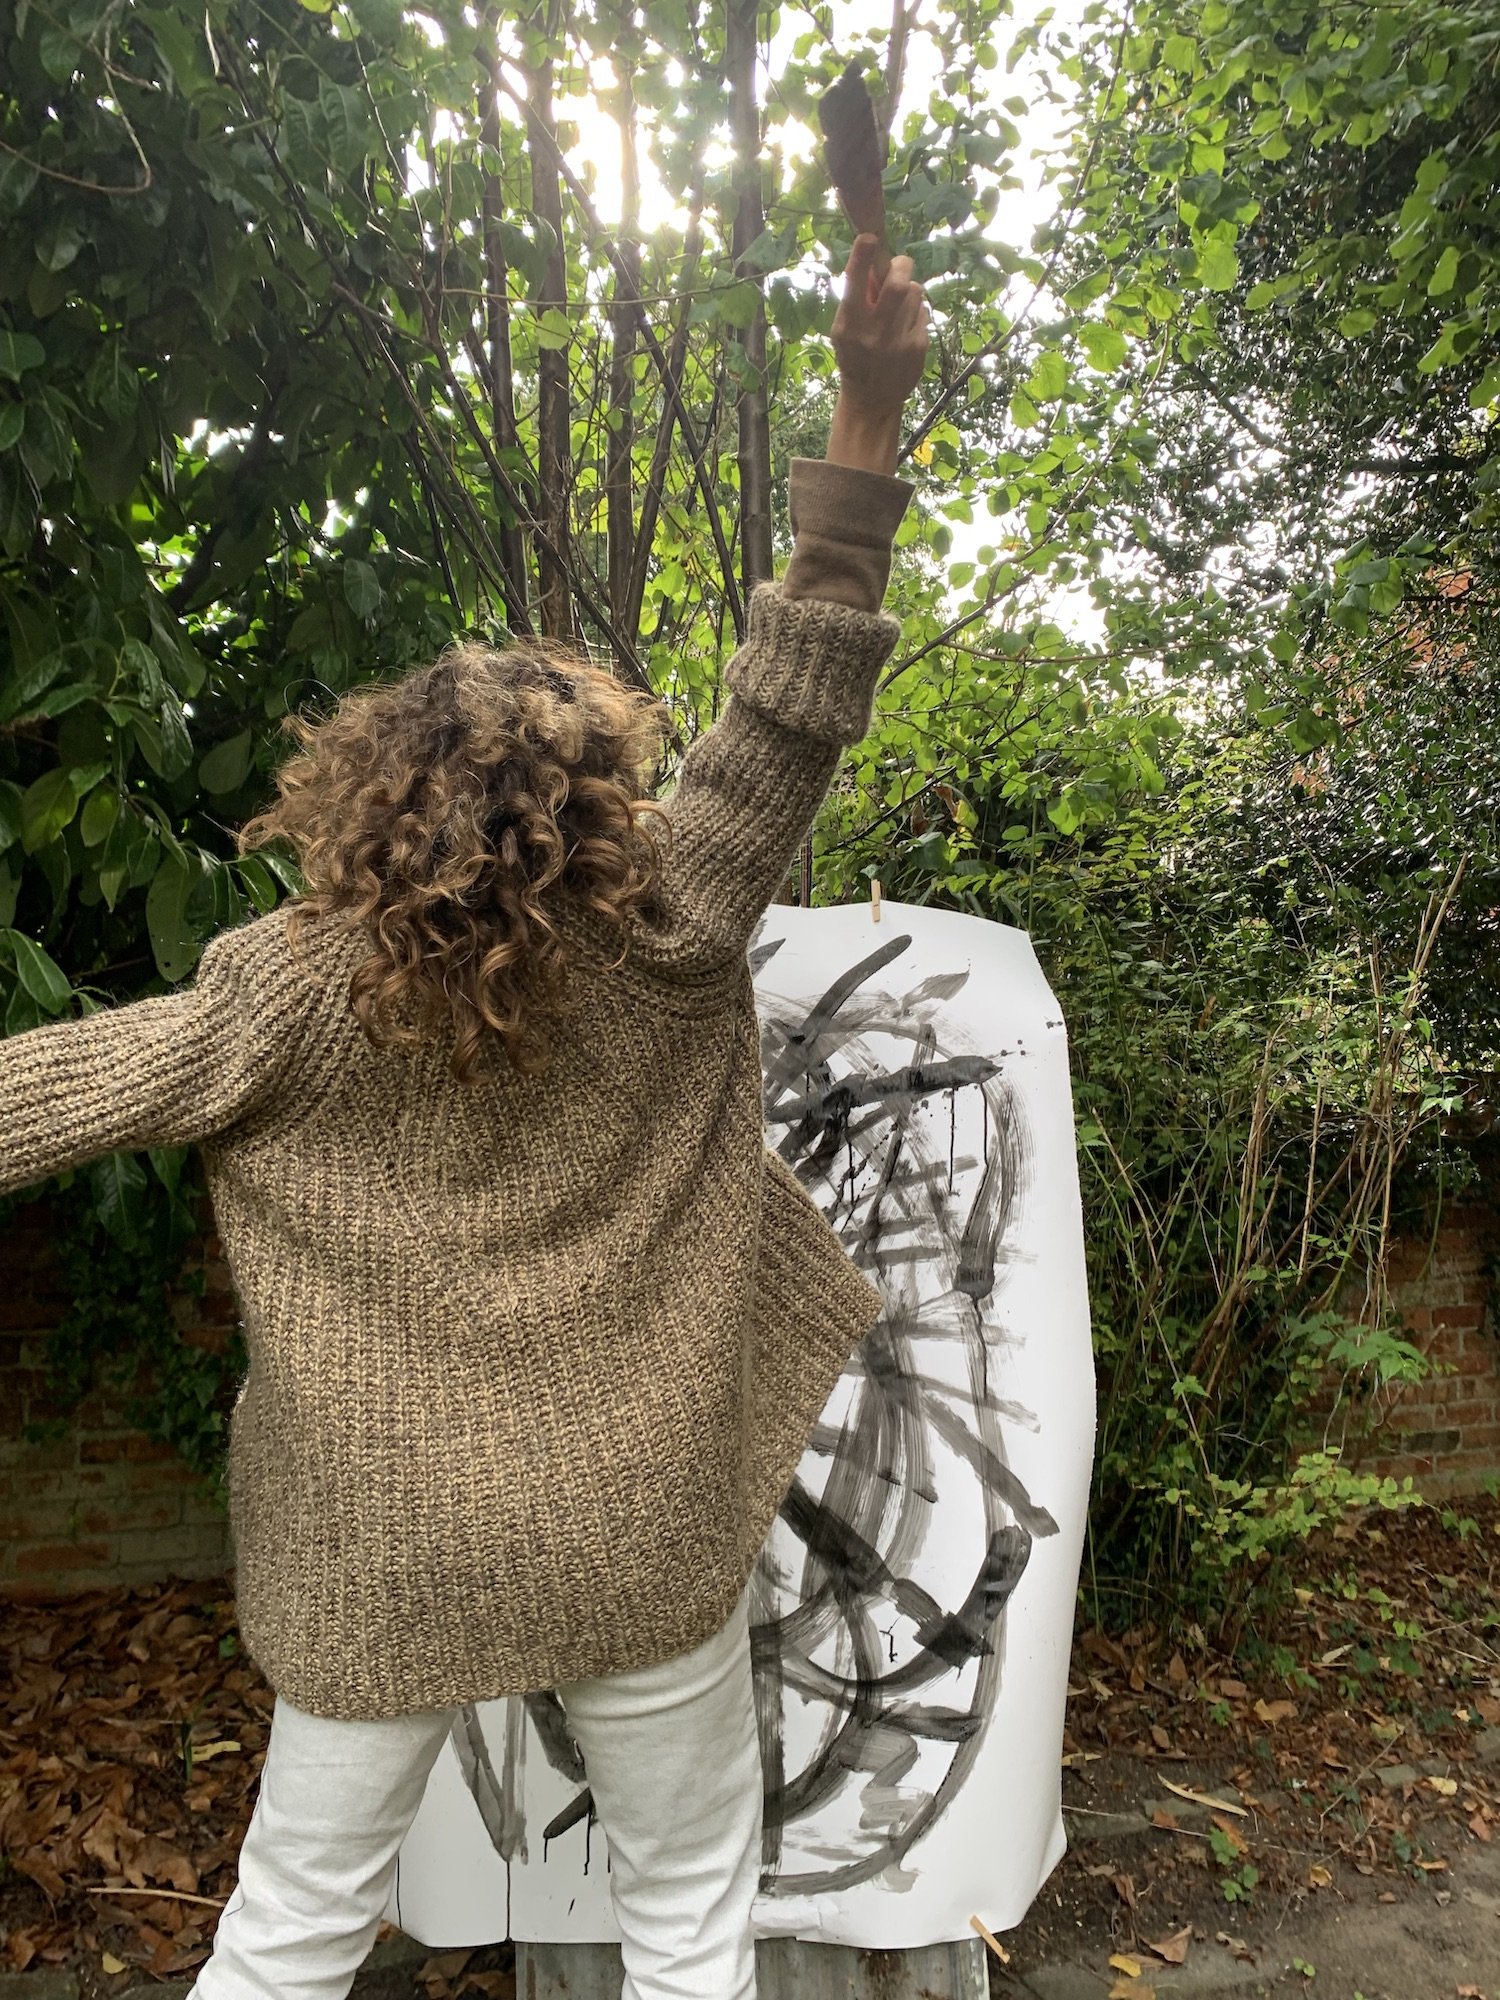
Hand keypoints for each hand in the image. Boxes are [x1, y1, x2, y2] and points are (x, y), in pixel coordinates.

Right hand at [829, 234, 929, 425]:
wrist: (872, 401)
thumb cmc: (854, 357)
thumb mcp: (843, 330)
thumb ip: (855, 299)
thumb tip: (875, 260)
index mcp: (848, 324)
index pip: (854, 283)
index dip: (862, 256)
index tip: (869, 237)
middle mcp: (873, 332)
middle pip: (898, 283)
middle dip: (902, 266)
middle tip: (900, 266)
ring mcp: (899, 341)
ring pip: (914, 293)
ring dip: (908, 292)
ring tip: (898, 309)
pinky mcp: (918, 346)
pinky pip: (922, 311)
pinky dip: (915, 313)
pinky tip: (905, 330)